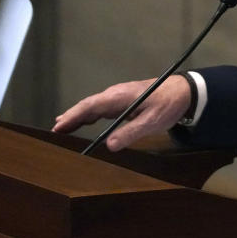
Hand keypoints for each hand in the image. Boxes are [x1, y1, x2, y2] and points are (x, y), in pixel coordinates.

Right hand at [52, 75, 191, 150]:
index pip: (90, 106)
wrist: (183, 91)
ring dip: (77, 117)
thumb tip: (109, 146)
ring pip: (92, 107)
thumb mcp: (152, 122)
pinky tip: (82, 123)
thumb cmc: (168, 104)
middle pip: (87, 106)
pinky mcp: (123, 101)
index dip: (73, 116)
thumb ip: (130, 133)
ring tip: (61, 128)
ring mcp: (118, 97)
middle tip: (53, 132)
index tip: (58, 126)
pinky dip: (88, 115)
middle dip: (70, 117)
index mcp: (119, 97)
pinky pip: (101, 108)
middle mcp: (115, 95)